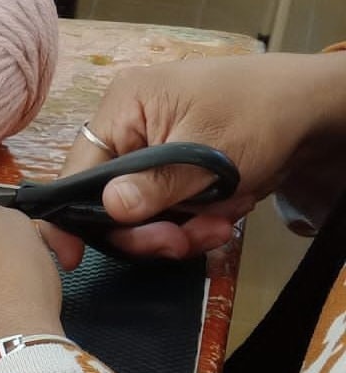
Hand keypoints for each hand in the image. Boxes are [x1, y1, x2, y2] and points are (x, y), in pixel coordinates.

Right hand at [46, 52, 345, 268]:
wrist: (306, 113)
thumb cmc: (259, 115)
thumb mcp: (207, 154)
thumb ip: (156, 186)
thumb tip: (110, 209)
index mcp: (124, 109)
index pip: (77, 173)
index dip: (70, 219)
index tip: (73, 260)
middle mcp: (127, 130)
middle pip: (108, 205)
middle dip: (148, 232)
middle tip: (183, 242)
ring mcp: (147, 155)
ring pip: (138, 220)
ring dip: (178, 233)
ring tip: (219, 225)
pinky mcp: (167, 177)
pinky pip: (162, 218)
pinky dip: (191, 227)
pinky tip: (222, 217)